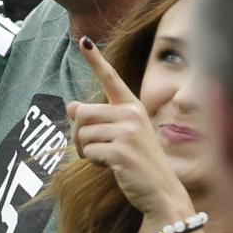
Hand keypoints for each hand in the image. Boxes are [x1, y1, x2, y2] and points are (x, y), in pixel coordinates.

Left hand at [67, 38, 191, 219]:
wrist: (162, 192)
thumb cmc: (139, 163)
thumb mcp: (120, 136)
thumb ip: (98, 119)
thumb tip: (71, 105)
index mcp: (133, 106)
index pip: (110, 78)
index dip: (95, 60)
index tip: (83, 40)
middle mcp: (132, 114)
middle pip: (82, 114)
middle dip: (78, 134)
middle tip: (91, 149)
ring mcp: (128, 132)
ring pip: (82, 134)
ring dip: (84, 150)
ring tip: (104, 158)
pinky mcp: (121, 151)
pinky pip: (88, 151)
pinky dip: (92, 161)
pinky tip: (110, 167)